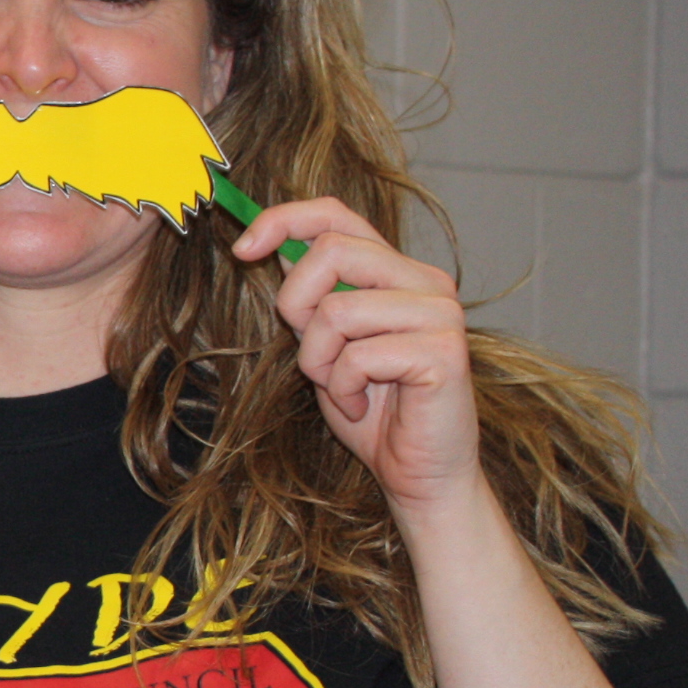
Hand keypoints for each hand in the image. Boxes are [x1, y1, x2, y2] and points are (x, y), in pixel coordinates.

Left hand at [233, 197, 484, 524]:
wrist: (418, 472)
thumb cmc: (372, 409)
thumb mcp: (325, 343)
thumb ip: (312, 297)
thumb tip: (274, 243)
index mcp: (397, 271)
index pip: (337, 215)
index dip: (283, 219)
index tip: (243, 248)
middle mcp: (425, 281)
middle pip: (331, 250)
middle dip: (296, 304)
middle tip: (313, 355)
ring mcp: (440, 313)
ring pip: (337, 310)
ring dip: (320, 360)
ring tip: (343, 387)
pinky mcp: (444, 351)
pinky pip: (359, 355)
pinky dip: (344, 388)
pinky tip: (364, 407)